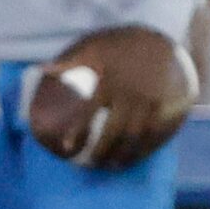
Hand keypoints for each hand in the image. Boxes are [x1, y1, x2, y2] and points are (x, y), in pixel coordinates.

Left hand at [44, 25, 195, 169]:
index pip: (90, 110)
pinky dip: (145, 150)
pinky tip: (135, 158)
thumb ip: (71, 62)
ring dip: (124, 155)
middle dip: (102, 150)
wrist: (159, 42)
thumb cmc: (122, 48)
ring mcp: (150, 103)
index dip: (78, 129)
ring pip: (136, 136)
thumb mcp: (95, 49)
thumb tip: (43, 69)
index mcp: (110, 81)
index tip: (66, 147)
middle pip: (115, 131)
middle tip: (93, 162)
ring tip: (113, 166)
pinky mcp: (165, 108)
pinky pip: (155, 135)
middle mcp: (130, 94)